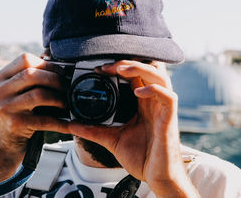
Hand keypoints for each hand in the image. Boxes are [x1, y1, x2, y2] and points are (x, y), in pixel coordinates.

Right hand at [0, 53, 68, 182]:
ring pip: (38, 95)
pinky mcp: (14, 124)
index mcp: (1, 77)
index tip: (60, 72)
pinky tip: (69, 124)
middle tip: (67, 88)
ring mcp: (5, 107)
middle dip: (55, 80)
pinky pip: (44, 120)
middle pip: (31, 75)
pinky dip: (61, 122)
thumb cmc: (20, 112)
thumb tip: (54, 58)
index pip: (25, 59)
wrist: (6, 143)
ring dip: (58, 99)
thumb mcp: (20, 90)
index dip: (47, 64)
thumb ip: (33, 74)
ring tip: (66, 104)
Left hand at [67, 60, 198, 196]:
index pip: (135, 76)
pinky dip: (154, 90)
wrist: (157, 178)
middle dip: (128, 62)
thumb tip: (72, 125)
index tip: (99, 69)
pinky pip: (168, 97)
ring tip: (121, 70)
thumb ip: (94, 130)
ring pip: (160, 77)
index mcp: (143, 104)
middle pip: (149, 70)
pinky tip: (138, 92)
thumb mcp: (112, 139)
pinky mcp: (169, 120)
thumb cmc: (142, 158)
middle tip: (106, 67)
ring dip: (140, 69)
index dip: (119, 67)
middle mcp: (154, 103)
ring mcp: (162, 110)